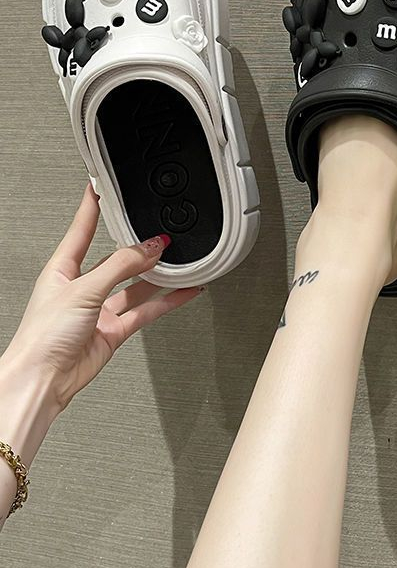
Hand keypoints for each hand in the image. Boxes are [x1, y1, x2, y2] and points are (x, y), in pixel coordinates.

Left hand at [1, 184, 202, 411]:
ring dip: (157, 275)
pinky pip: (146, 310)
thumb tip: (148, 248)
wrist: (44, 380)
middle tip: (161, 236)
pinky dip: (167, 301)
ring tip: (180, 262)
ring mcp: (98, 310)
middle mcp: (81, 288)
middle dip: (139, 248)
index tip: (102, 187)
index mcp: (62, 270)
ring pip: (135, 285)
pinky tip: (183, 292)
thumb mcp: (82, 289)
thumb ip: (120, 266)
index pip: (81, 230)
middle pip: (116, 260)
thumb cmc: (42, 337)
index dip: (92, 208)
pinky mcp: (114, 331)